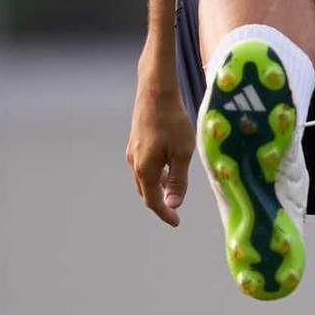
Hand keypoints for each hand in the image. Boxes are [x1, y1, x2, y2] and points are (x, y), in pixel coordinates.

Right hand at [126, 69, 193, 226]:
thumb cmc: (173, 121)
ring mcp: (132, 151)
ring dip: (157, 189)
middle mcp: (134, 163)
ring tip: (173, 192)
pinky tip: (166, 169)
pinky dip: (154, 175)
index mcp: (145, 170)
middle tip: (174, 213)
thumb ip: (178, 181)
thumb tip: (172, 206)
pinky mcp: (135, 141)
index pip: (154, 201)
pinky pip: (143, 166)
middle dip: (159, 204)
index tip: (176, 223)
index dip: (165, 214)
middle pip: (146, 192)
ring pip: (144, 179)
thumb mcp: (182, 153)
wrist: (156, 92)